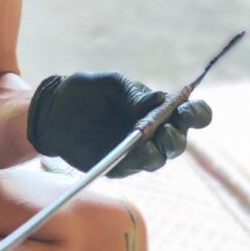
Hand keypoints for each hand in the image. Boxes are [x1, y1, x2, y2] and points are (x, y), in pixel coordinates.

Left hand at [27, 72, 211, 177]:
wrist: (53, 109)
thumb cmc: (86, 91)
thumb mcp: (110, 83)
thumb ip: (133, 92)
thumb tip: (158, 100)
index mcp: (159, 109)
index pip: (190, 114)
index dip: (196, 113)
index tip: (187, 110)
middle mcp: (154, 132)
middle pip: (179, 141)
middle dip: (177, 136)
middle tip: (165, 129)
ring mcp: (137, 151)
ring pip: (159, 159)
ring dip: (158, 152)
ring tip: (147, 142)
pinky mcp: (118, 165)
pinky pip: (133, 167)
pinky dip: (137, 161)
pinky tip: (134, 152)